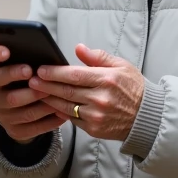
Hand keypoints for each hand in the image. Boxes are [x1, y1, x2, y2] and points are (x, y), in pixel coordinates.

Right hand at [0, 64, 68, 143]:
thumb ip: (26, 69)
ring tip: (61, 101)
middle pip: (12, 99)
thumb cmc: (21, 85)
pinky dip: (51, 122)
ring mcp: (5, 119)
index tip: (29, 70)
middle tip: (49, 88)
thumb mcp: (18, 75)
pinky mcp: (16, 132)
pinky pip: (35, 128)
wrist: (15, 112)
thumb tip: (43, 62)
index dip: (13, 73)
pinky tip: (63, 115)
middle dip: (33, 93)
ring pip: (27, 114)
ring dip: (46, 108)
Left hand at [30, 44, 144, 141]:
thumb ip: (98, 57)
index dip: (55, 72)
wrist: (146, 117)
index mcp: (106, 80)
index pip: (74, 75)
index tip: (41, 69)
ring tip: (36, 92)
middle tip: (31, 80)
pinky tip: (51, 105)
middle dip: (46, 85)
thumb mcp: (121, 66)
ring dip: (49, 99)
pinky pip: (72, 119)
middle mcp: (100, 99)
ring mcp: (96, 116)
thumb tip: (78, 48)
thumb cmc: (134, 88)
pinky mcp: (94, 129)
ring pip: (65, 106)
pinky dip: (60, 112)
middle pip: (66, 91)